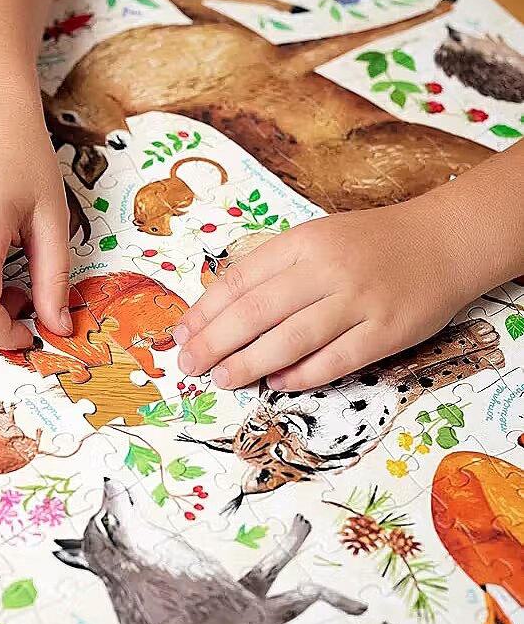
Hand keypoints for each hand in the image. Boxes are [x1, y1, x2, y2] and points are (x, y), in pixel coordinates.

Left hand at [174, 197, 474, 391]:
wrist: (443, 242)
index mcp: (303, 242)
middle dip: (214, 342)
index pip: (240, 280)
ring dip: (249, 363)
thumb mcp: (316, 240)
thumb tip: (221, 314)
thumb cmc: (368, 245)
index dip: (205, 311)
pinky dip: (301, 375)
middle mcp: (327, 269)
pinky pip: (335, 360)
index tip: (181, 335)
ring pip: (290, 339)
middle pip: (256, 311)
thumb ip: (274, 271)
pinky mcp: (387, 331)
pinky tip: (277, 383)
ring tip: (222, 379)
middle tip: (188, 365)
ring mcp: (359, 301)